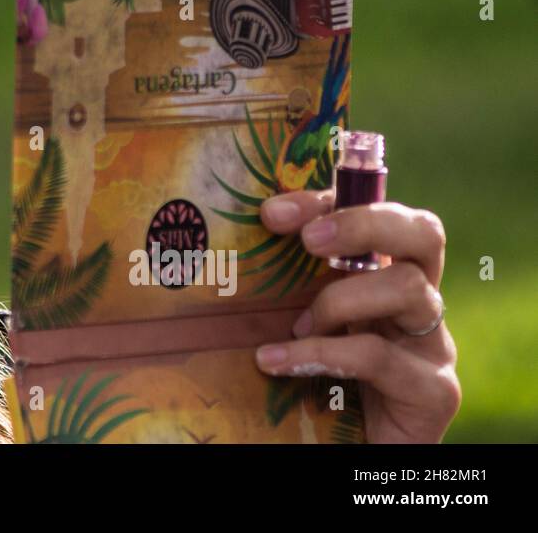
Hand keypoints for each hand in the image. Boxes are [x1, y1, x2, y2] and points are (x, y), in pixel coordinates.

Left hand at [254, 188, 460, 442]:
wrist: (353, 451)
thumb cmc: (318, 380)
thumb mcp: (298, 320)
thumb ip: (285, 285)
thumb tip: (217, 243)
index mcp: (390, 274)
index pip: (380, 210)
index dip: (332, 201)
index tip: (272, 212)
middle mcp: (421, 301)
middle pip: (424, 232)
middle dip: (363, 224)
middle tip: (309, 241)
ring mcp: (434, 344)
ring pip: (408, 289)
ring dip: (340, 301)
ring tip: (296, 326)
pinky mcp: (433, 391)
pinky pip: (379, 356)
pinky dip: (321, 355)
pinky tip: (275, 362)